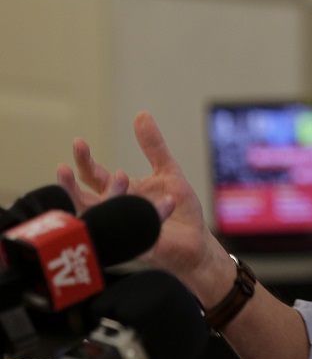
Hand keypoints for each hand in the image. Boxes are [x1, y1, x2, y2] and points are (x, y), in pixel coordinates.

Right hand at [56, 111, 227, 286]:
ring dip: (108, 196)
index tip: (78, 143)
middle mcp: (116, 211)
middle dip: (72, 185)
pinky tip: (162, 201)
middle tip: (66, 167)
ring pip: (101, 217)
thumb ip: (153, 147)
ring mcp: (124, 229)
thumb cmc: (180, 209)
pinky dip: (147, 214)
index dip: (84, 161)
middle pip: (84, 198)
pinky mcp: (141, 244)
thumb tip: (141, 114)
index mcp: (120, 193)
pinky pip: (135, 231)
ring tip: (121, 174)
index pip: (93, 177)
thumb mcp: (167, 171)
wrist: (197, 242)